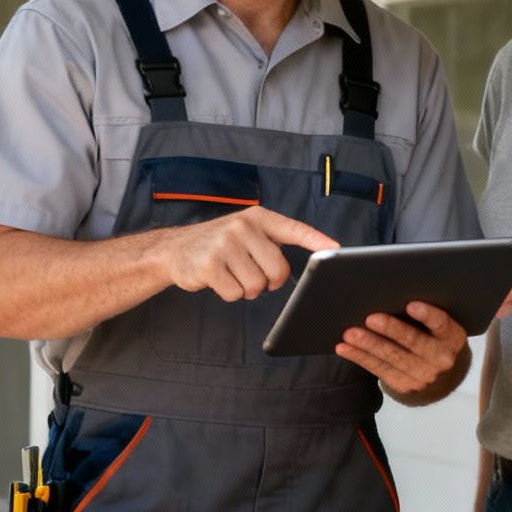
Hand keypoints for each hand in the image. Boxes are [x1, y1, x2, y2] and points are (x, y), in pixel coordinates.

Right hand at [159, 207, 337, 302]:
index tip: (336, 249)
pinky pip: (236, 293)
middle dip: (269, 281)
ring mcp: (225, 245)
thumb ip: (272, 242)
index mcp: (257, 218)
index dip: (316, 240)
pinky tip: (218, 279)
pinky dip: (230, 294)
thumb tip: (305, 264)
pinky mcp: (210, 265)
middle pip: (277, 269)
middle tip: (252, 273)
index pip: (293, 229)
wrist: (174, 249)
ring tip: (231, 274)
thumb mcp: (245, 232)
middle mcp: (242, 227)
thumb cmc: (218, 245)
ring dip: (247, 289)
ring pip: (257, 285)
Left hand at [337, 300, 468, 401]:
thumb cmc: (434, 339)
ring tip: (350, 333)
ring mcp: (423, 375)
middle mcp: (441, 359)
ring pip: (392, 357)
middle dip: (390, 330)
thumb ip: (423, 315)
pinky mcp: (404, 385)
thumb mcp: (439, 328)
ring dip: (368, 344)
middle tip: (370, 318)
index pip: (441, 324)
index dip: (427, 315)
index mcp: (452, 338)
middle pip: (413, 342)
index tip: (411, 305)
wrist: (442, 377)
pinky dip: (359, 357)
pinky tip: (344, 348)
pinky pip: (379, 369)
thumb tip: (388, 294)